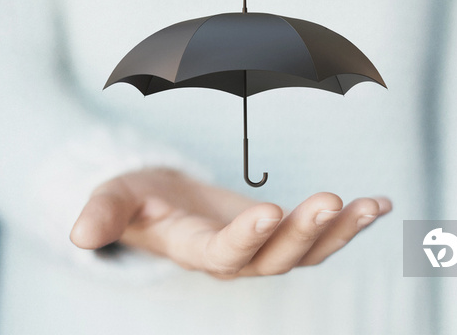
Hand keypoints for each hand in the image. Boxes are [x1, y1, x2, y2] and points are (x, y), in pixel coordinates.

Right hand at [70, 168, 391, 278]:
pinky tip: (380, 204)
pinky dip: (349, 222)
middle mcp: (235, 257)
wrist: (163, 204)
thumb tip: (77, 236)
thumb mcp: (115, 198)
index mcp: (195, 250)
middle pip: (276, 257)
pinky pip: (319, 235)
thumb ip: (103, 214)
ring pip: (306, 252)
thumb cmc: (138, 199)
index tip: (270, 210)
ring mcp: (262, 249)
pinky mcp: (279, 234)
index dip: (246, 237)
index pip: (224, 253)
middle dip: (305, 232)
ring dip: (339, 231)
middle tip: (332, 200)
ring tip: (369, 206)